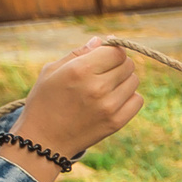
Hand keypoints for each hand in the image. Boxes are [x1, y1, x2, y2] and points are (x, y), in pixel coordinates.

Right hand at [9, 39, 143, 168]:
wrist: (44, 140)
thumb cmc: (44, 101)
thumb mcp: (52, 71)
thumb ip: (78, 53)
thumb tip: (100, 41)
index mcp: (79, 70)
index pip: (116, 51)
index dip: (112, 51)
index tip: (104, 57)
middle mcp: (97, 87)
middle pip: (128, 65)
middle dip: (118, 65)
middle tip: (103, 73)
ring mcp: (109, 106)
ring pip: (134, 81)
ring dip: (124, 81)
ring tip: (105, 87)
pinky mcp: (116, 122)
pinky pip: (138, 100)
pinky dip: (129, 97)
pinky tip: (113, 100)